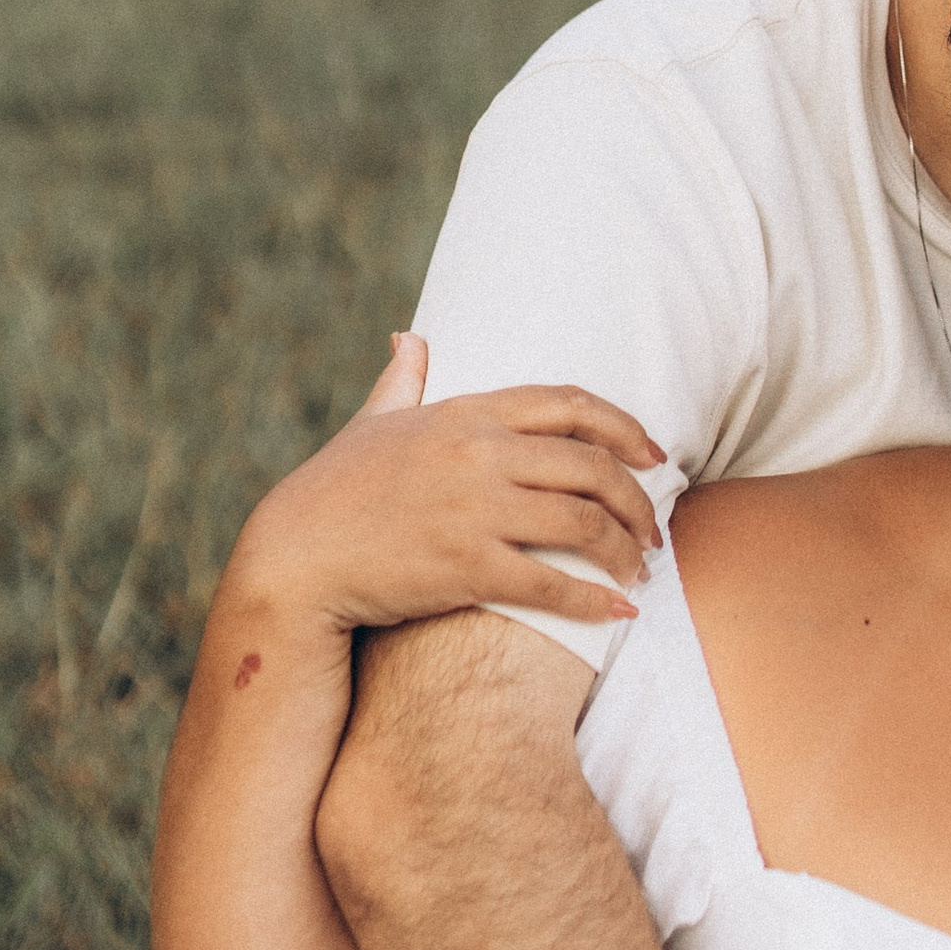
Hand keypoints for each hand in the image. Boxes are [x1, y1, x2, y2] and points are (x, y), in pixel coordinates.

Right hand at [237, 333, 665, 639]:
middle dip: (639, 501)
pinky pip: (551, 583)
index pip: (571, 404)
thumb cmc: (333, 491)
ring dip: (626, 550)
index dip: (625, 428)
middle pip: (593, 466)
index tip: (656, 456)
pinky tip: (620, 610)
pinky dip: (596, 599)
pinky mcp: (467, 566)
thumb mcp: (373, 424)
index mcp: (466, 413)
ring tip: (641, 570)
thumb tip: (408, 338)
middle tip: (656, 530)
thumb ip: (403, 381)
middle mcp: (479, 454)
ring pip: (584, 524)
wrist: (294, 558)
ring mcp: (475, 510)